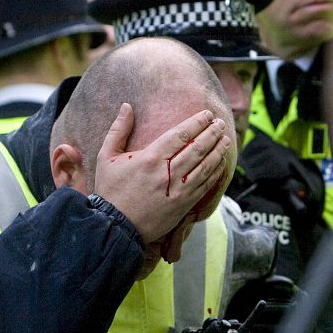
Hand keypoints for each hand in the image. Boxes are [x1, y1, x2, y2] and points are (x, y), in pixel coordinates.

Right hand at [93, 103, 231, 243]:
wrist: (115, 226)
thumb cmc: (110, 190)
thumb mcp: (106, 157)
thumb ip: (118, 130)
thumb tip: (127, 106)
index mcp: (150, 158)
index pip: (180, 135)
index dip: (197, 122)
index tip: (207, 115)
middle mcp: (167, 173)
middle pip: (197, 148)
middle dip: (211, 133)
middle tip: (220, 123)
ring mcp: (177, 190)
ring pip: (204, 166)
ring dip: (217, 151)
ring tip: (225, 139)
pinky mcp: (183, 205)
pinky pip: (204, 185)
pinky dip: (215, 172)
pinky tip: (220, 163)